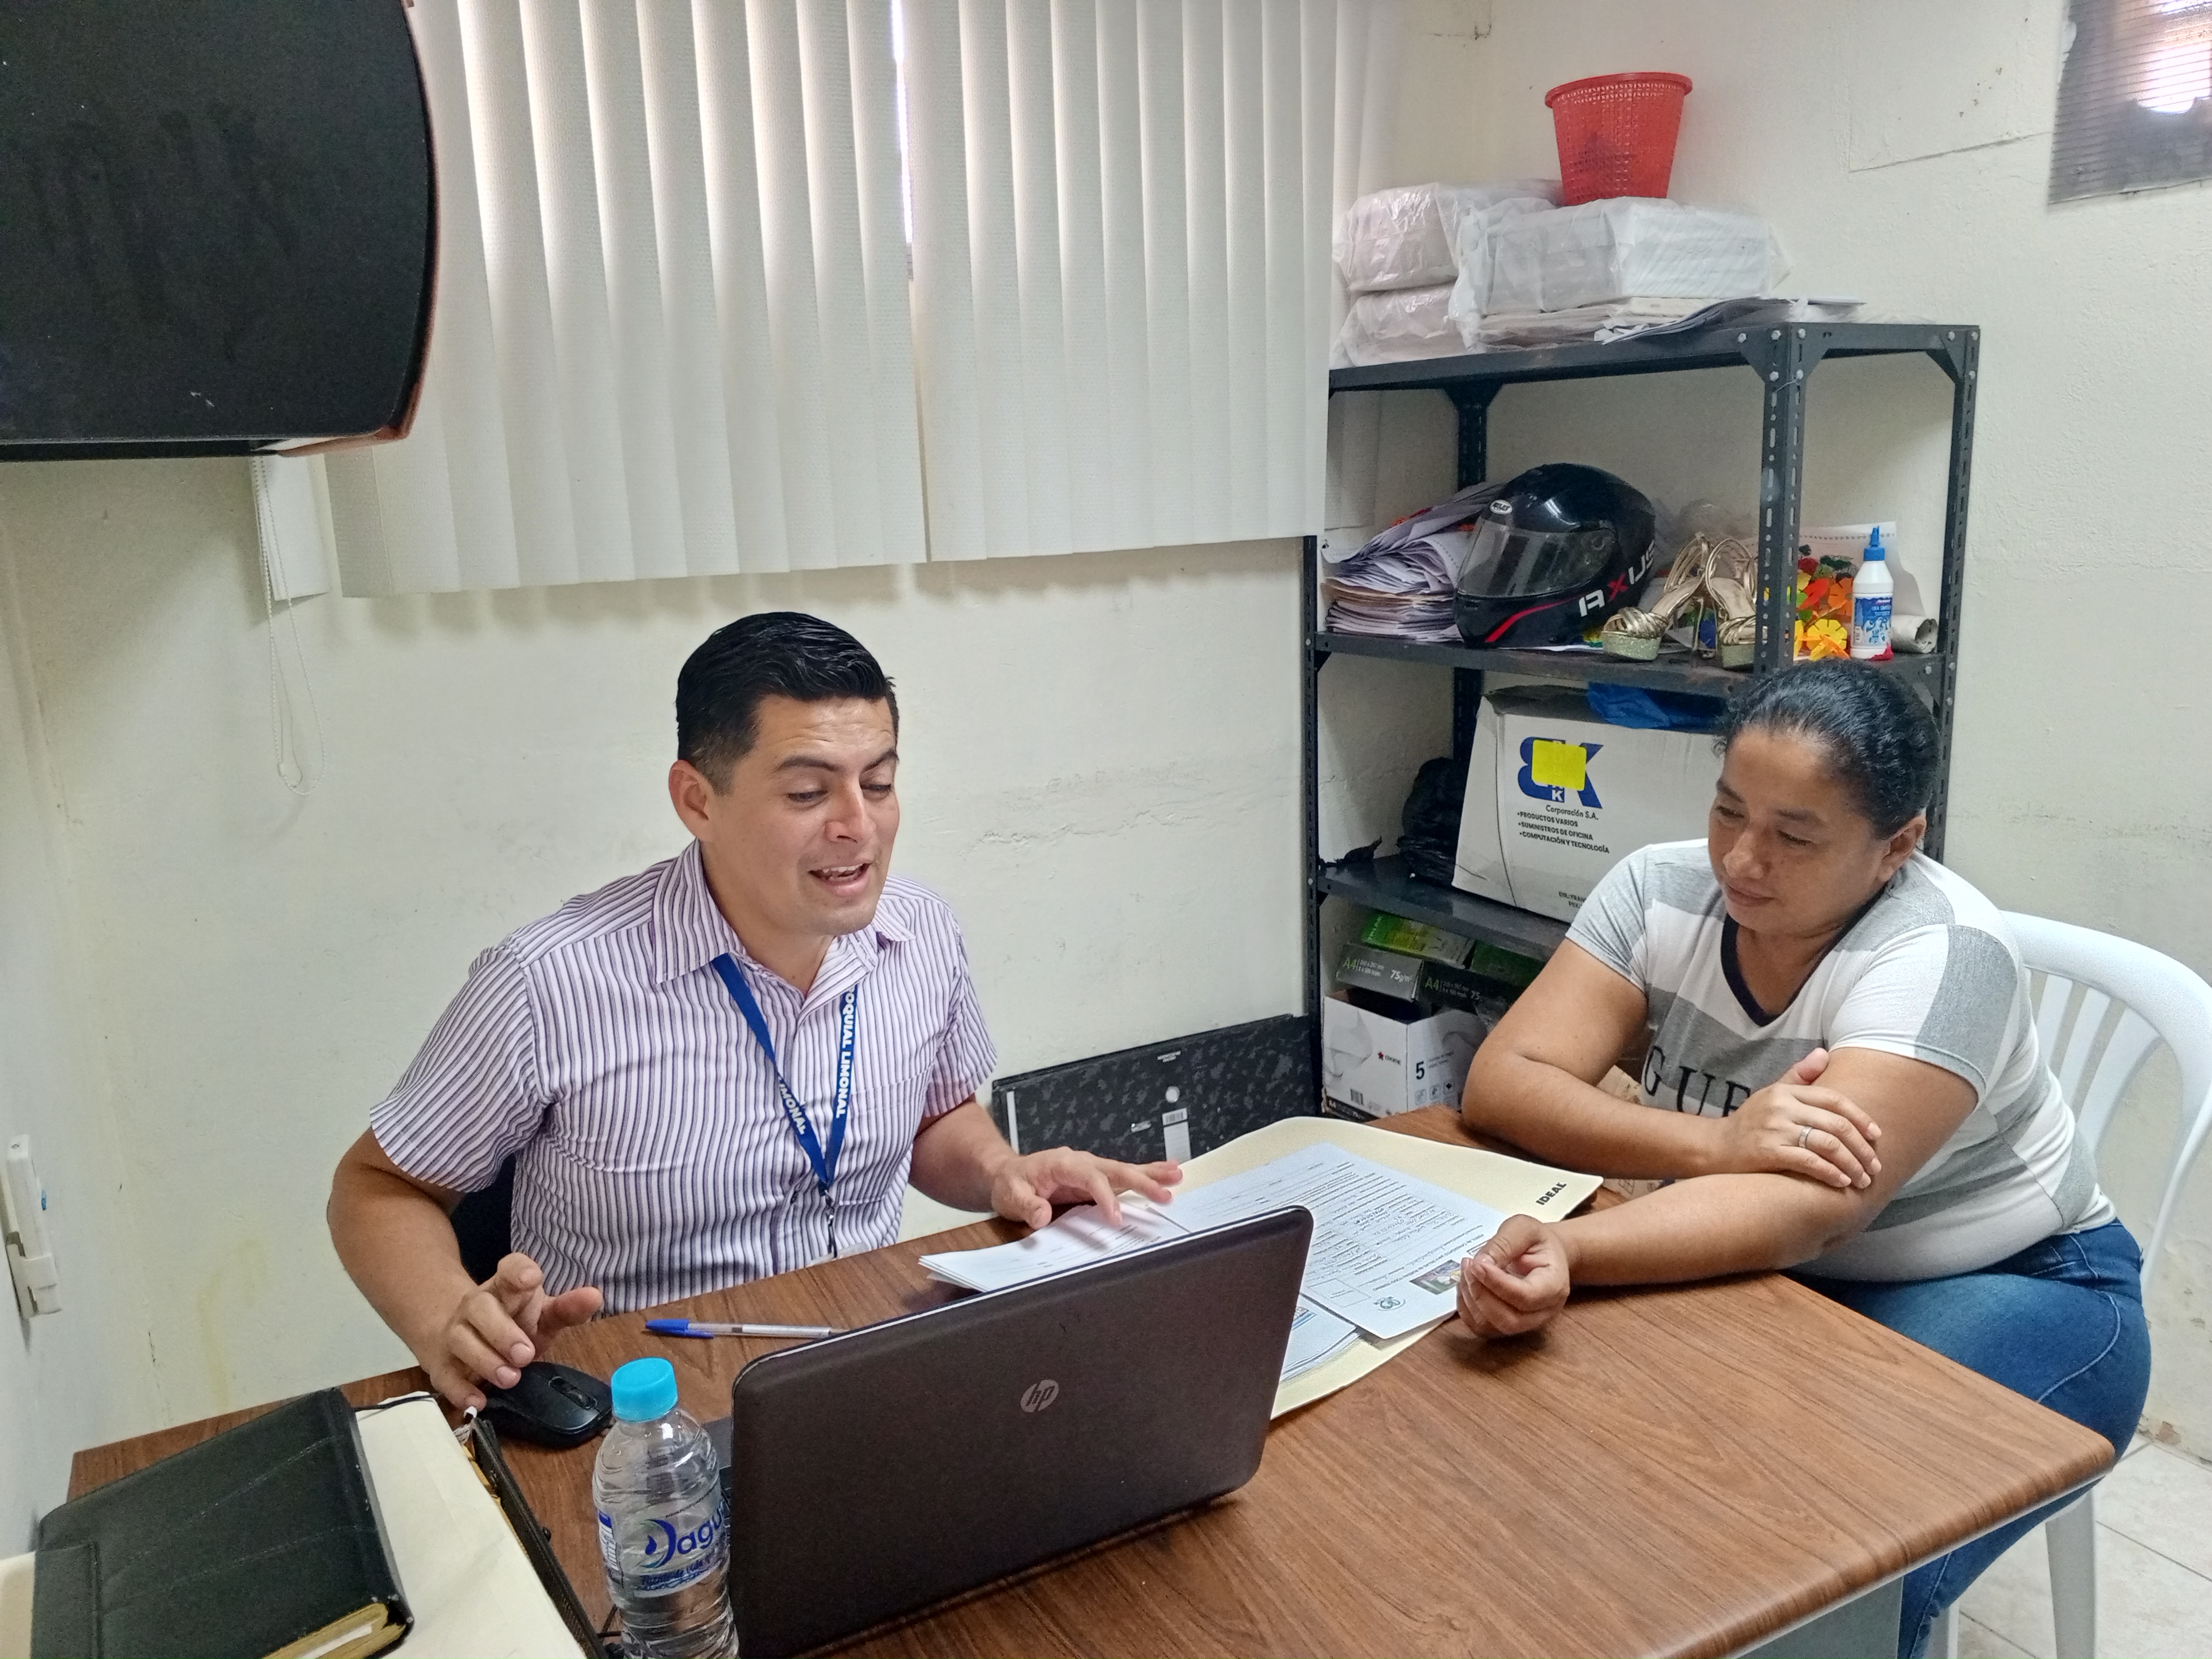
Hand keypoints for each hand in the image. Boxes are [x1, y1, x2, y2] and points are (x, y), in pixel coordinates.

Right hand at [415, 1253, 602, 1410]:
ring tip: (510, 1378)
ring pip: (461, 1339)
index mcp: (505, 1288)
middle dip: (502, 1331)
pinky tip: (479, 1400)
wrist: (462, 1335)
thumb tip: (595, 1296)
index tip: (531, 1278)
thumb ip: (567, 1309)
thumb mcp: (542, 1316)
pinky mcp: (442, 1364)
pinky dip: (460, 1389)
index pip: (508, 1269)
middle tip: (525, 1355)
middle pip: (480, 1307)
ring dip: (484, 1359)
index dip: (518, 1271)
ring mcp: (455, 1333)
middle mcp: (476, 1306)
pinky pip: (445, 1375)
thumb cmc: (514, 1323)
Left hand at [988, 1147, 1182, 1229]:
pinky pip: (1121, 1175)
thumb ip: (1026, 1205)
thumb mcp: (1010, 1195)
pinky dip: (1144, 1174)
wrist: (1006, 1173)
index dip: (1105, 1197)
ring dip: (1150, 1174)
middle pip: (1115, 1169)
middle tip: (1165, 1194)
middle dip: (1141, 1180)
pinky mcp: (1094, 1177)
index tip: (1116, 1219)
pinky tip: (1165, 1174)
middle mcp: (1081, 1161)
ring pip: (1123, 1169)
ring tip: (1177, 1175)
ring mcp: (1089, 1168)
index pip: (1090, 1178)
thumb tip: (1042, 1215)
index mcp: (1062, 1164)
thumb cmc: (1009, 1184)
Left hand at [1457, 1214, 1569, 1338]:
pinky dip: (1466, 1308)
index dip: (1497, 1283)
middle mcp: (1543, 1312)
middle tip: (1469, 1265)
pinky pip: (1482, 1327)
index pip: (1526, 1296)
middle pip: (1509, 1320)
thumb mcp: (1524, 1228)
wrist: (1542, 1254)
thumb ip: (1504, 1243)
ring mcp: (1526, 1323)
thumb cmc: (1537, 1242)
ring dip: (1470, 1300)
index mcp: (1554, 1286)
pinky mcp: (1507, 1325)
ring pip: (1493, 1326)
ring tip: (1466, 1271)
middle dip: (1481, 1294)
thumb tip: (1480, 1264)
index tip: (1476, 1264)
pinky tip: (1466, 1284)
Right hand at [1706, 1048, 1883, 1189]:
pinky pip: (1809, 1162)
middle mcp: (1782, 1107)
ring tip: (1862, 1180)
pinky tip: (1841, 1183)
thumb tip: (1824, 1053)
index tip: (1876, 1136)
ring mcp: (1775, 1129)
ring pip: (1827, 1144)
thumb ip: (1799, 1076)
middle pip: (1836, 1124)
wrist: (1715, 1147)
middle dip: (1861, 1148)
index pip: (1834, 1100)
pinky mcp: (1768, 1152)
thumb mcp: (1772, 1093)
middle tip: (1875, 1166)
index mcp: (1786, 1092)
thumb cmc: (1750, 1122)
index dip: (1860, 1118)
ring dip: (1851, 1164)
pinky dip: (1830, 1173)